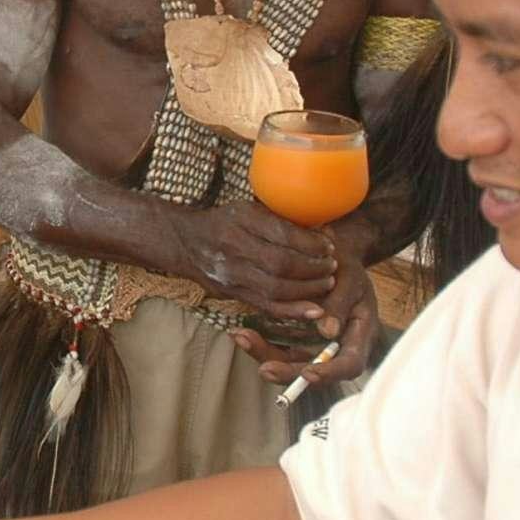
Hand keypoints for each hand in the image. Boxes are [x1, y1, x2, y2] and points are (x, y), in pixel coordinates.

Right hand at [169, 200, 336, 314]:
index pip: (283, 235)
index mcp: (241, 220)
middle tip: (333, 267)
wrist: (186, 241)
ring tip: (327, 283)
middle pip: (282, 264)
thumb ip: (279, 219)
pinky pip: (266, 306)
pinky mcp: (232, 293)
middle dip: (314, 268)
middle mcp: (234, 246)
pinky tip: (312, 310)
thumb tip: (322, 232)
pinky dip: (292, 311)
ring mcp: (231, 273)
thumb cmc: (226, 221)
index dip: (312, 244)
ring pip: (276, 288)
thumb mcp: (249, 208)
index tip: (330, 246)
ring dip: (308, 289)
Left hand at [229, 245, 377, 386]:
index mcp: (359, 336)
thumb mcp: (350, 279)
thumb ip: (340, 304)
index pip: (349, 365)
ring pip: (288, 361)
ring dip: (264, 354)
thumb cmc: (346, 266)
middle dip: (287, 373)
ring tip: (242, 338)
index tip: (309, 373)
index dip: (330, 373)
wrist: (330, 257)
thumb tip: (329, 331)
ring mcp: (312, 344)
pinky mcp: (293, 337)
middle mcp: (335, 347)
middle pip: (313, 371)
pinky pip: (275, 346)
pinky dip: (258, 342)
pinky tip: (239, 333)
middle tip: (265, 369)